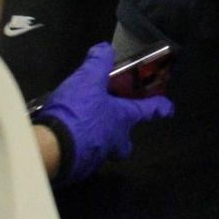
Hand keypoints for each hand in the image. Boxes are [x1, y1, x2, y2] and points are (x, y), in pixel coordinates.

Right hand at [33, 43, 174, 186]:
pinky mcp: (74, 171)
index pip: (148, 111)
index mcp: (122, 120)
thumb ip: (98, 62)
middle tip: (115, 126)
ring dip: (95, 139)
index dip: (160, 108)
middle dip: (124, 138)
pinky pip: (79, 158)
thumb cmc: (78, 114)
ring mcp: (93, 159)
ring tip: (79, 126)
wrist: (50, 151)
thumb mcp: (88, 80)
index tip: (168, 109)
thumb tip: (105, 48)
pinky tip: (62, 139)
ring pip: (102, 151)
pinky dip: (74, 148)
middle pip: (124, 144)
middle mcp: (112, 143)